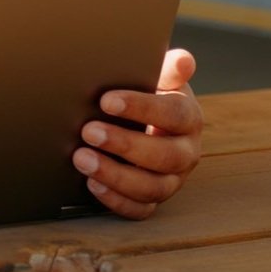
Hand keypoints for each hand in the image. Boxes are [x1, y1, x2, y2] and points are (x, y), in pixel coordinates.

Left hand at [73, 48, 202, 219]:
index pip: (173, 114)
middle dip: (124, 144)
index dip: (142, 108)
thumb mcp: (157, 78)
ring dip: (116, 175)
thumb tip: (184, 61)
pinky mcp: (154, 199)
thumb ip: (168, 70)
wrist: (142, 121)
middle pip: (165, 156)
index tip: (106, 100)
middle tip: (88, 131)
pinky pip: (141, 210)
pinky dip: (117, 201)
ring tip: (81, 159)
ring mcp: (172, 179)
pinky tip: (92, 184)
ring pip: (153, 187)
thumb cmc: (147, 95)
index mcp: (188, 118)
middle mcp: (186, 152)